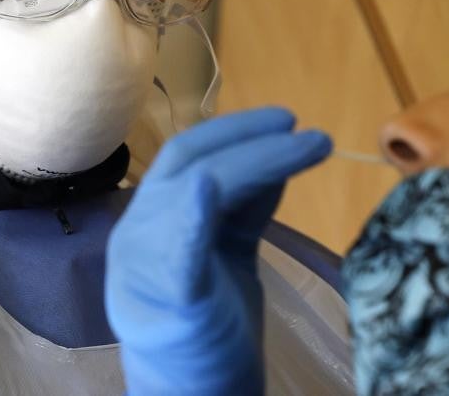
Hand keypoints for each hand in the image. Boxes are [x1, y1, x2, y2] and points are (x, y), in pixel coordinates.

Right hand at [106, 107, 332, 395]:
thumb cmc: (209, 327)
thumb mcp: (230, 252)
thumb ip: (245, 206)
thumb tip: (277, 158)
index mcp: (151, 218)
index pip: (188, 155)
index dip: (236, 130)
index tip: (286, 120)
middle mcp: (139, 231)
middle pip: (192, 161)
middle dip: (251, 139)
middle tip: (304, 129)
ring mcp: (147, 263)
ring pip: (198, 187)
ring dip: (257, 161)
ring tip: (309, 147)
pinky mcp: (170, 297)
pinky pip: (178, 248)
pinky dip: (194, 213)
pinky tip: (210, 189)